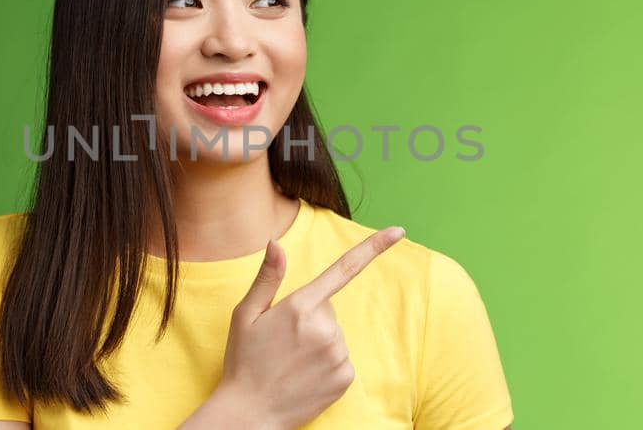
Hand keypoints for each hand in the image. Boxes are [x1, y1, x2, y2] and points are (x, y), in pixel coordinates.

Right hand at [183, 227, 405, 429]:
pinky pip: (341, 359)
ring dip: (317, 343)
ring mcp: (337, 354)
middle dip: (309, 318)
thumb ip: (267, 277)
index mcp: (300, 306)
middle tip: (283, 341)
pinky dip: (326, 364)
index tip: (398, 231)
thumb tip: (276, 242)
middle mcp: (325, 328)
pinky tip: (304, 375)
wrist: (249, 413)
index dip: (374, 247)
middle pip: (327, 309)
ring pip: (334, 334)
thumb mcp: (245, 315)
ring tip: (291, 361)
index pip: (343, 269)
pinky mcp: (344, 377)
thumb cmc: (243, 361)